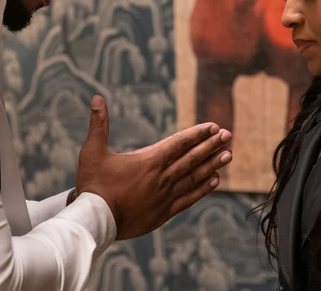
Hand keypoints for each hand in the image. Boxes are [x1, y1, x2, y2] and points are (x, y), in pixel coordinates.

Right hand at [74, 95, 231, 239]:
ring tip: (228, 155)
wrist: (95, 222)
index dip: (198, 134)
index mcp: (148, 160)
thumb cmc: (93, 185)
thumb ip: (98, 124)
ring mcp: (165, 196)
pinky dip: (203, 189)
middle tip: (229, 135)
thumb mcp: (92, 151)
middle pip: (192, 158)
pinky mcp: (164, 212)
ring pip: (194, 177)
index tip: (214, 127)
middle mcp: (162, 177)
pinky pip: (189, 198)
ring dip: (212, 165)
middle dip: (211, 145)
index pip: (179, 143)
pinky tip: (215, 181)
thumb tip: (97, 98)